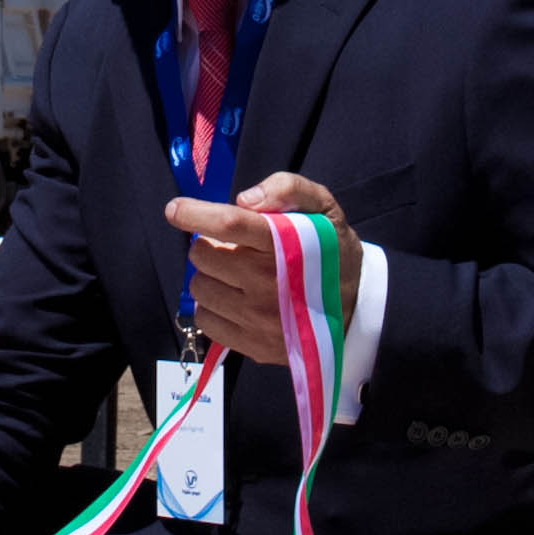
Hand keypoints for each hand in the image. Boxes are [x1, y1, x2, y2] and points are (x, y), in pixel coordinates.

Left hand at [162, 173, 358, 366]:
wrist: (358, 310)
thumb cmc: (333, 252)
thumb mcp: (324, 208)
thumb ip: (288, 189)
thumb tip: (244, 199)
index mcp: (282, 245)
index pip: (227, 224)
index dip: (194, 213)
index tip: (174, 209)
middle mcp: (265, 283)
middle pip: (202, 255)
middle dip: (208, 245)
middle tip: (230, 248)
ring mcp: (257, 318)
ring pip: (199, 288)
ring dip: (209, 276)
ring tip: (234, 276)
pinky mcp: (252, 345)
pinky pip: (207, 321)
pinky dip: (212, 307)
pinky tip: (234, 300)